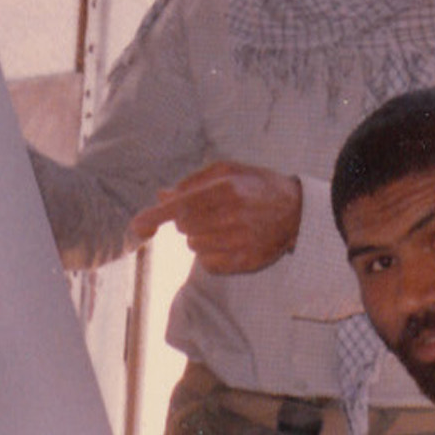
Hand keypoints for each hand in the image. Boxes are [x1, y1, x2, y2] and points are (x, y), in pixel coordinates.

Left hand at [127, 161, 302, 274]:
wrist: (298, 212)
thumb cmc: (260, 186)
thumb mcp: (230, 171)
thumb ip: (193, 182)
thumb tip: (162, 196)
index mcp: (226, 189)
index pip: (180, 206)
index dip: (154, 217)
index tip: (136, 225)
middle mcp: (231, 216)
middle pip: (184, 227)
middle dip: (188, 220)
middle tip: (209, 212)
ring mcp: (239, 241)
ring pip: (194, 245)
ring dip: (201, 237)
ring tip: (225, 226)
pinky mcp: (244, 261)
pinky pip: (208, 262)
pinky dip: (211, 253)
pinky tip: (230, 241)